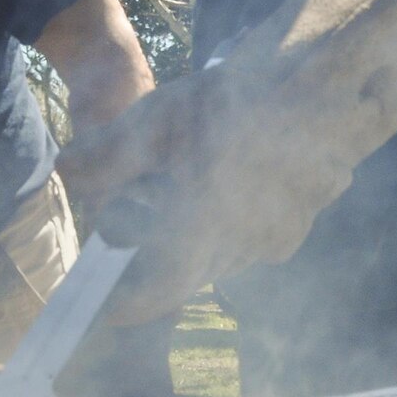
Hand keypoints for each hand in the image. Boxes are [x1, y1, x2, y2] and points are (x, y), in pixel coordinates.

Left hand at [90, 64, 356, 325]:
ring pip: (219, 259)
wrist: (329, 86)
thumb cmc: (238, 97)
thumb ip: (108, 154)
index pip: (160, 291)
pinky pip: (250, 245)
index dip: (130, 305)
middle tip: (126, 236)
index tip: (105, 310)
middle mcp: (245, 246)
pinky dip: (225, 229)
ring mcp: (277, 240)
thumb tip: (67, 173)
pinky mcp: (299, 227)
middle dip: (156, 261)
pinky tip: (220, 184)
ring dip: (191, 243)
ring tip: (173, 197)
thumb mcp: (160, 117)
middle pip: (187, 273)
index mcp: (206, 226)